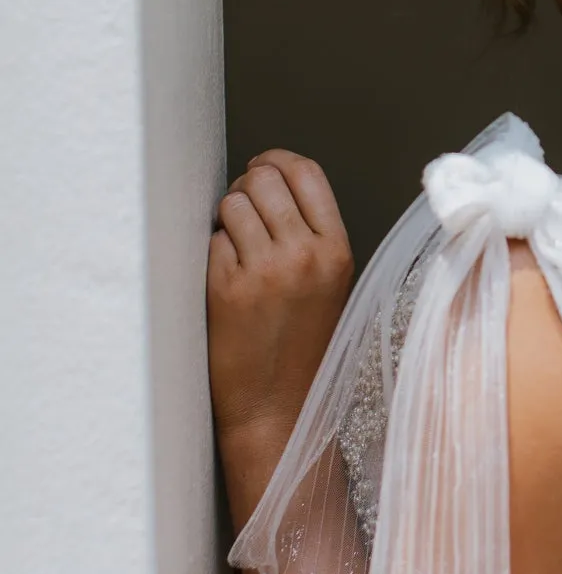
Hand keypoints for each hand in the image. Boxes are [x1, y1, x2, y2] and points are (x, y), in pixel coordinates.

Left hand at [207, 150, 353, 446]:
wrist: (279, 412)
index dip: (276, 161)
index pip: (306, 172)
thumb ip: (312, 234)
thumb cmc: (304, 350)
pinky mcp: (226, 290)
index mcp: (337, 250)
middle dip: (247, 187)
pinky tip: (225, 280)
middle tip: (241, 213)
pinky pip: (211, 240)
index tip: (261, 168)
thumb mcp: (332, 284)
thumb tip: (272, 180)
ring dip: (226, 218)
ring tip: (234, 248)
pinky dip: (213, 252)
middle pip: (264, 179)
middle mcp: (304, 255)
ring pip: (232, 203)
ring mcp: (264, 271)